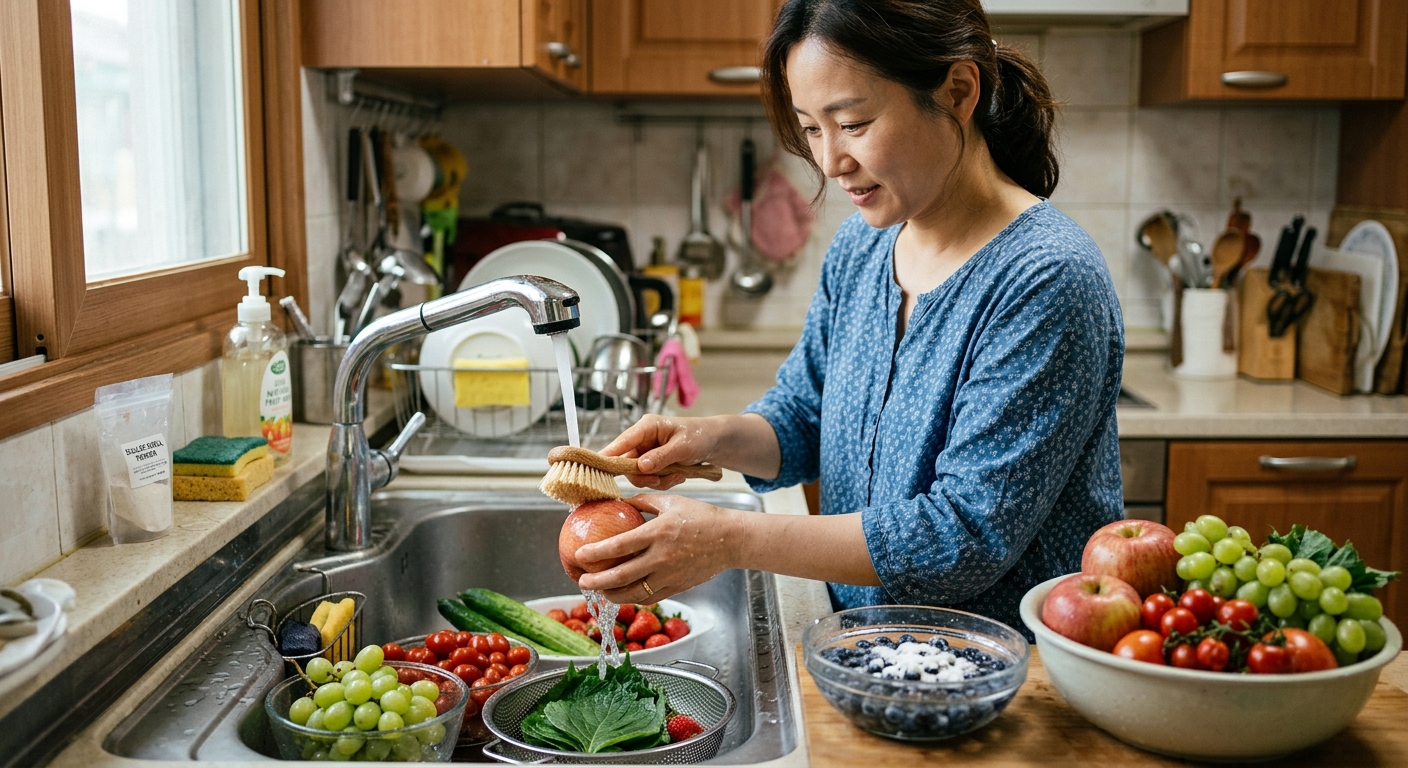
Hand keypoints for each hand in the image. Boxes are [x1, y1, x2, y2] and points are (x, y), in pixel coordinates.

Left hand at [574, 494, 737, 604]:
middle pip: (622, 575)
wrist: (731, 539)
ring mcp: (670, 574)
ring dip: (612, 595)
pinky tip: (624, 595)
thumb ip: (643, 501)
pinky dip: (634, 598)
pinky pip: (651, 597)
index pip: (620, 545)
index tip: (580, 554)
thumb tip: (619, 500)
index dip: (597, 552)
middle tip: (582, 581)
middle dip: (597, 581)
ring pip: (634, 592)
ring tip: (599, 592)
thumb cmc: (702, 516)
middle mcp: (662, 556)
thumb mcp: (671, 501)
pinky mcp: (678, 586)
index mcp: (658, 532)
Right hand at [601, 414, 718, 489]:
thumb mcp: (683, 447)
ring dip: (657, 480)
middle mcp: (642, 439)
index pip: (622, 442)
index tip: (598, 468)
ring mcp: (647, 452)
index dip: (609, 455)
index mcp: (647, 427)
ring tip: (677, 475)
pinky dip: (664, 481)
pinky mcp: (653, 463)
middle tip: (659, 479)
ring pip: (638, 474)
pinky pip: (650, 479)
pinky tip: (679, 475)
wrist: (713, 442)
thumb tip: (641, 466)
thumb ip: (661, 457)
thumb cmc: (699, 436)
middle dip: (644, 475)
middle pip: (626, 463)